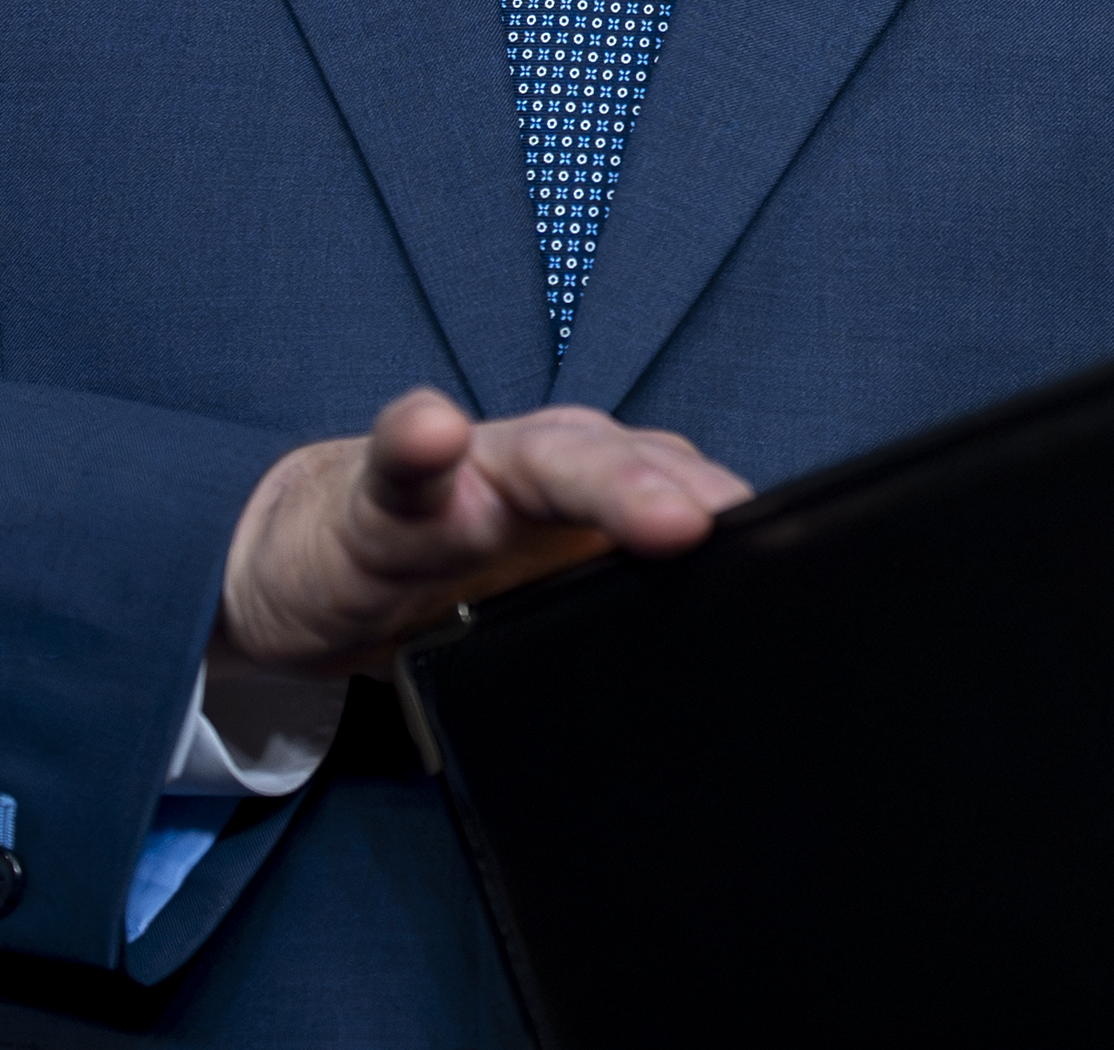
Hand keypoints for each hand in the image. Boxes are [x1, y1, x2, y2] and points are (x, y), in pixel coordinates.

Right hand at [215, 388, 748, 677]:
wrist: (316, 561)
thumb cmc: (455, 574)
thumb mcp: (545, 603)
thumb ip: (624, 616)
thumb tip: (730, 682)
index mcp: (608, 497)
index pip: (690, 500)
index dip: (742, 527)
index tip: (797, 556)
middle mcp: (556, 468)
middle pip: (638, 471)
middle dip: (691, 499)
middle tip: (734, 531)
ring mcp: (474, 475)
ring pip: (550, 461)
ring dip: (605, 479)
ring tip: (657, 509)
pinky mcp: (382, 499)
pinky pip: (403, 467)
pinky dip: (419, 445)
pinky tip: (431, 431)